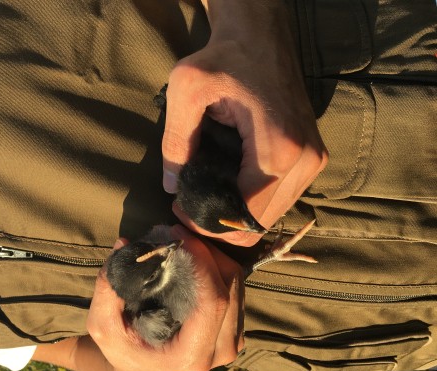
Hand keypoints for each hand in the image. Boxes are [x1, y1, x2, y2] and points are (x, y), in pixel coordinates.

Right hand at [86, 225, 243, 370]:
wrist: (139, 368)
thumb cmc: (122, 347)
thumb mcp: (102, 325)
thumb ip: (107, 287)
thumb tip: (124, 244)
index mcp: (192, 356)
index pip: (213, 301)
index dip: (202, 262)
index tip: (179, 235)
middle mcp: (219, 352)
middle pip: (230, 288)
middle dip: (207, 251)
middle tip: (179, 230)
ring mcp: (232, 342)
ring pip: (237, 284)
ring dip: (212, 255)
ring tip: (184, 239)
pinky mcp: (235, 330)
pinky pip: (236, 287)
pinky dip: (217, 265)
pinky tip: (194, 255)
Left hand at [162, 0, 327, 246]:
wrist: (260, 34)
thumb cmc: (224, 57)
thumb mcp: (187, 89)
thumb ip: (176, 141)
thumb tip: (171, 185)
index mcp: (279, 149)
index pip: (243, 214)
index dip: (208, 220)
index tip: (180, 206)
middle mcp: (306, 161)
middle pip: (260, 222)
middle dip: (221, 223)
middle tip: (189, 204)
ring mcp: (314, 160)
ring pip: (272, 215)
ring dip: (237, 215)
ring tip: (204, 195)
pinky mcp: (313, 157)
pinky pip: (282, 198)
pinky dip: (253, 202)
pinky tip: (227, 185)